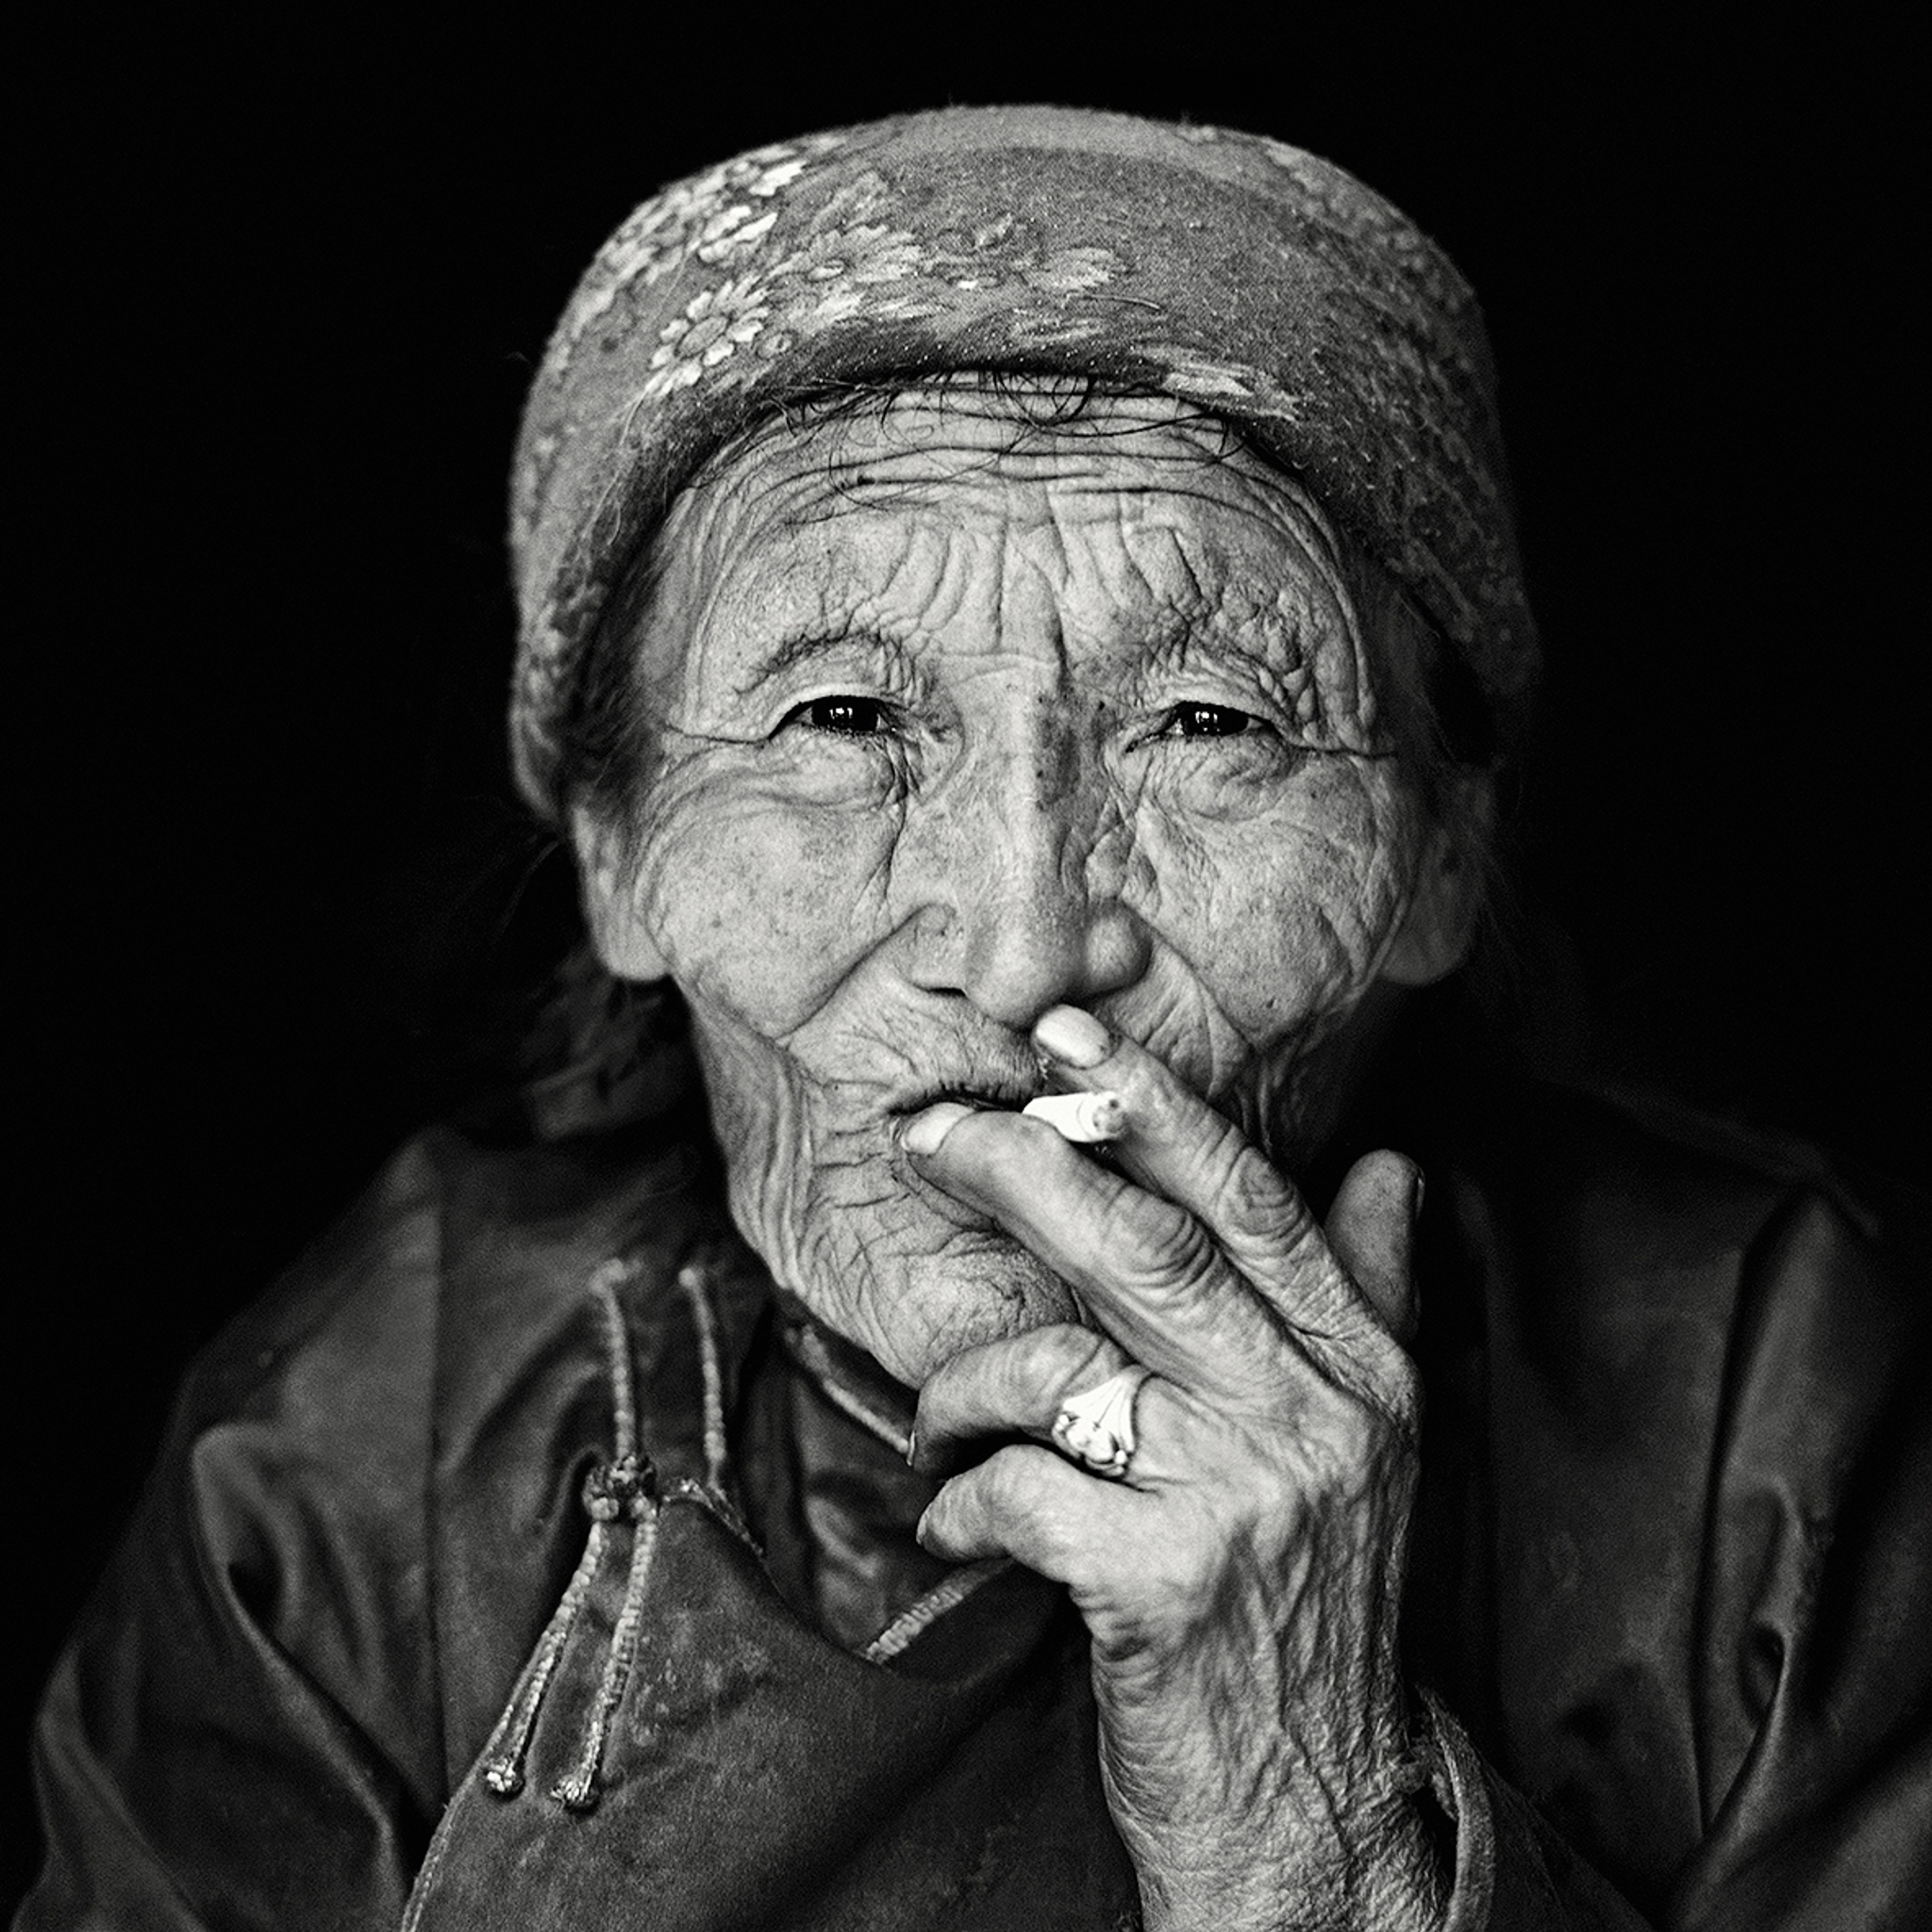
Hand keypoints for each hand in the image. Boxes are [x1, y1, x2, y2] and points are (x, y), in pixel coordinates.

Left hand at [900, 1005, 1445, 1930]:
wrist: (1311, 1805)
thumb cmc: (1306, 1604)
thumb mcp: (1365, 1444)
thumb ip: (1371, 1297)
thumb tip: (1391, 1165)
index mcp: (1362, 1370)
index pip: (1252, 1203)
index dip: (1153, 1107)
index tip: (1063, 1034)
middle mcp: (1319, 1419)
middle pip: (1149, 1249)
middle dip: (1020, 1170)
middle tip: (927, 1135)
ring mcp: (1247, 1501)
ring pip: (1060, 1368)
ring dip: (963, 1386)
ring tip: (938, 1421)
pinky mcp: (1165, 1587)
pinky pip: (1017, 1487)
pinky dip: (962, 1493)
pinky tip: (960, 1517)